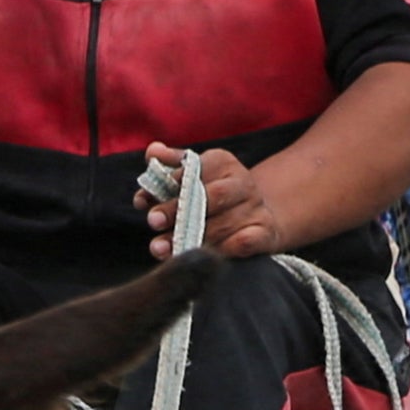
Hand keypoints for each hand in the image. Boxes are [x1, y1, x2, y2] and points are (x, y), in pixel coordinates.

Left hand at [140, 145, 287, 260]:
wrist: (257, 217)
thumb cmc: (214, 195)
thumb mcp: (193, 176)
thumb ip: (171, 165)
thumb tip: (152, 152)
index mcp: (223, 162)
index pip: (195, 168)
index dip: (170, 183)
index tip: (144, 201)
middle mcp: (243, 182)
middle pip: (212, 195)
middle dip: (178, 210)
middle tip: (153, 222)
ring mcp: (256, 208)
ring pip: (224, 223)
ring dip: (190, 238)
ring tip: (162, 249)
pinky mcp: (265, 233)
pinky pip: (246, 242)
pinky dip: (224, 249)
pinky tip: (200, 256)